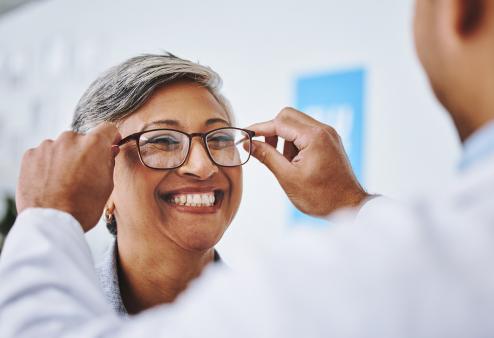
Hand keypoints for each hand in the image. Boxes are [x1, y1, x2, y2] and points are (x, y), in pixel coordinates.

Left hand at [16, 123, 120, 230]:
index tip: (109, 145)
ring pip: (62, 147)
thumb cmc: (83, 207)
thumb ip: (109, 162)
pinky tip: (51, 182)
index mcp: (93, 145)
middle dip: (85, 152)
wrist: (51, 222)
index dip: (110, 137)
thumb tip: (109, 150)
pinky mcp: (30, 155)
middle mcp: (70, 139)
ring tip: (65, 181)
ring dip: (65, 158)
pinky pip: (44, 154)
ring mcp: (48, 146)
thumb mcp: (107, 185)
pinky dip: (48, 164)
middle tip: (84, 173)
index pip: (107, 129)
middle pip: (82, 139)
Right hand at [246, 107, 369, 216]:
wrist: (349, 207)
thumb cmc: (321, 197)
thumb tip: (249, 143)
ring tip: (285, 164)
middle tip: (264, 150)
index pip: (279, 122)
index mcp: (314, 136)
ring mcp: (328, 134)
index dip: (259, 129)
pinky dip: (295, 143)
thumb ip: (267, 156)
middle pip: (288, 116)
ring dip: (284, 139)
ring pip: (296, 124)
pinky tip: (294, 163)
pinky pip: (306, 133)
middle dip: (272, 131)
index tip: (245, 136)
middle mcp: (323, 130)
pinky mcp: (330, 141)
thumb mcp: (288, 177)